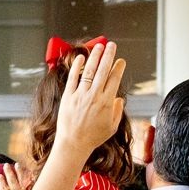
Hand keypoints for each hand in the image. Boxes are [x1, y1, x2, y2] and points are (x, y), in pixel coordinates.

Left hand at [53, 41, 127, 159]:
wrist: (73, 145)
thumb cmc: (92, 138)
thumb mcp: (112, 126)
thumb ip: (117, 111)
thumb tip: (118, 98)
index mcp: (107, 102)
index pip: (114, 79)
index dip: (118, 67)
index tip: (121, 61)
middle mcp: (94, 96)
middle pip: (103, 70)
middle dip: (108, 55)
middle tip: (112, 45)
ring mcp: (80, 96)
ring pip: (89, 71)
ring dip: (95, 57)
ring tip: (99, 46)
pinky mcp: (68, 97)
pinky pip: (73, 79)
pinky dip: (77, 67)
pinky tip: (81, 58)